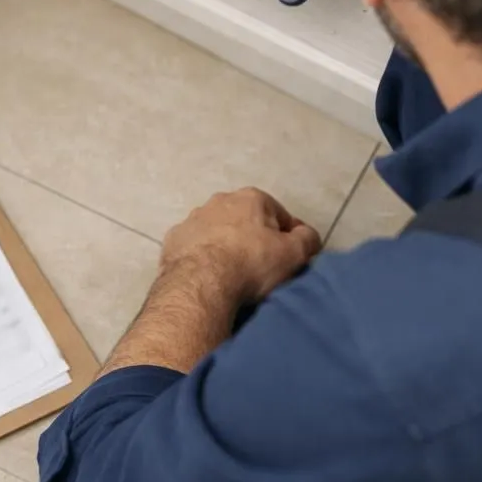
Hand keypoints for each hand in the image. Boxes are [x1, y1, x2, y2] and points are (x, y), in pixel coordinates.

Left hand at [160, 188, 322, 305]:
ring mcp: (193, 219)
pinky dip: (202, 257)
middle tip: (261, 268)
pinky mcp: (173, 239)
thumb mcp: (293, 254)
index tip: (292, 258)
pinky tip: (208, 276)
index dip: (289, 237)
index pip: (280, 215)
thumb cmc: (252, 264)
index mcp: (251, 198)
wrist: (201, 283)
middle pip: (246, 221)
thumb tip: (308, 236)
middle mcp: (220, 200)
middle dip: (254, 239)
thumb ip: (307, 239)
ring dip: (226, 246)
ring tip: (233, 274)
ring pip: (218, 232)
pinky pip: (195, 247)